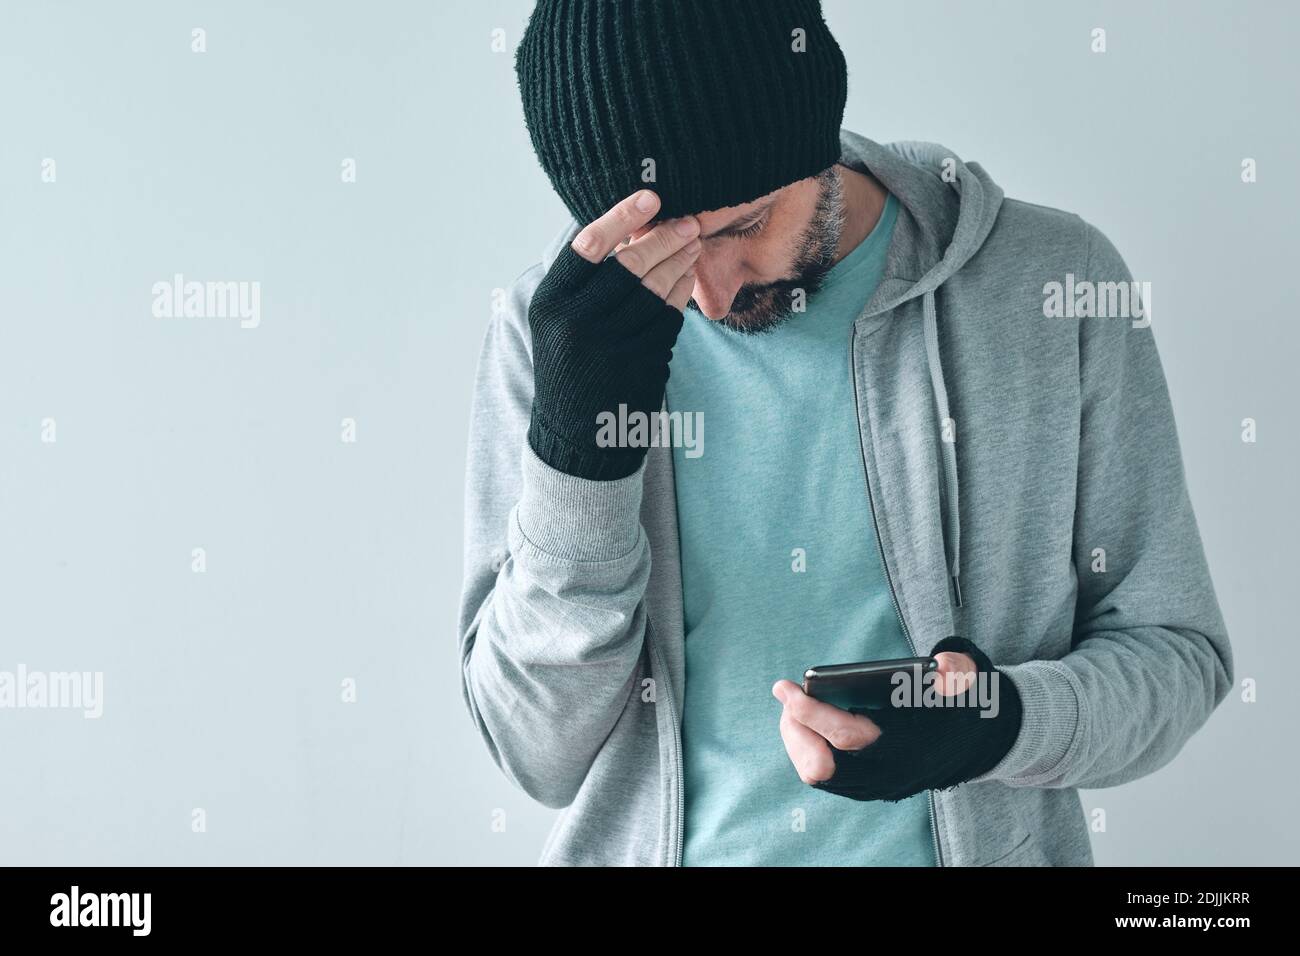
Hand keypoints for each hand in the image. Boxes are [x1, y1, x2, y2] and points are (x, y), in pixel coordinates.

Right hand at [527, 189, 700, 479]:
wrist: (576, 435)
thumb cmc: (570, 364)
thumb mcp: (559, 319)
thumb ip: (584, 278)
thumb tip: (628, 225)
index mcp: (550, 304)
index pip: (588, 246)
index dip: (622, 217)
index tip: (651, 198)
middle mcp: (576, 324)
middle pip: (628, 265)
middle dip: (664, 239)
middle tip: (688, 222)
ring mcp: (610, 347)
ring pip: (655, 291)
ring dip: (680, 262)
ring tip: (694, 244)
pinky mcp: (640, 365)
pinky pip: (669, 319)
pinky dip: (682, 294)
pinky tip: (688, 279)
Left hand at [773, 637, 1023, 801]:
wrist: (972, 745)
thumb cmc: (960, 706)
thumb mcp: (970, 682)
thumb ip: (959, 672)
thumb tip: (940, 666)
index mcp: (907, 749)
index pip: (846, 737)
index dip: (810, 712)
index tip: (784, 687)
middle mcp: (886, 776)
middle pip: (820, 766)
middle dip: (795, 728)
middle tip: (787, 694)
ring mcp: (873, 787)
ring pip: (816, 773)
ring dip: (796, 737)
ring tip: (792, 703)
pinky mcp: (863, 788)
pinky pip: (823, 775)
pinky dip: (806, 747)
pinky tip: (803, 720)